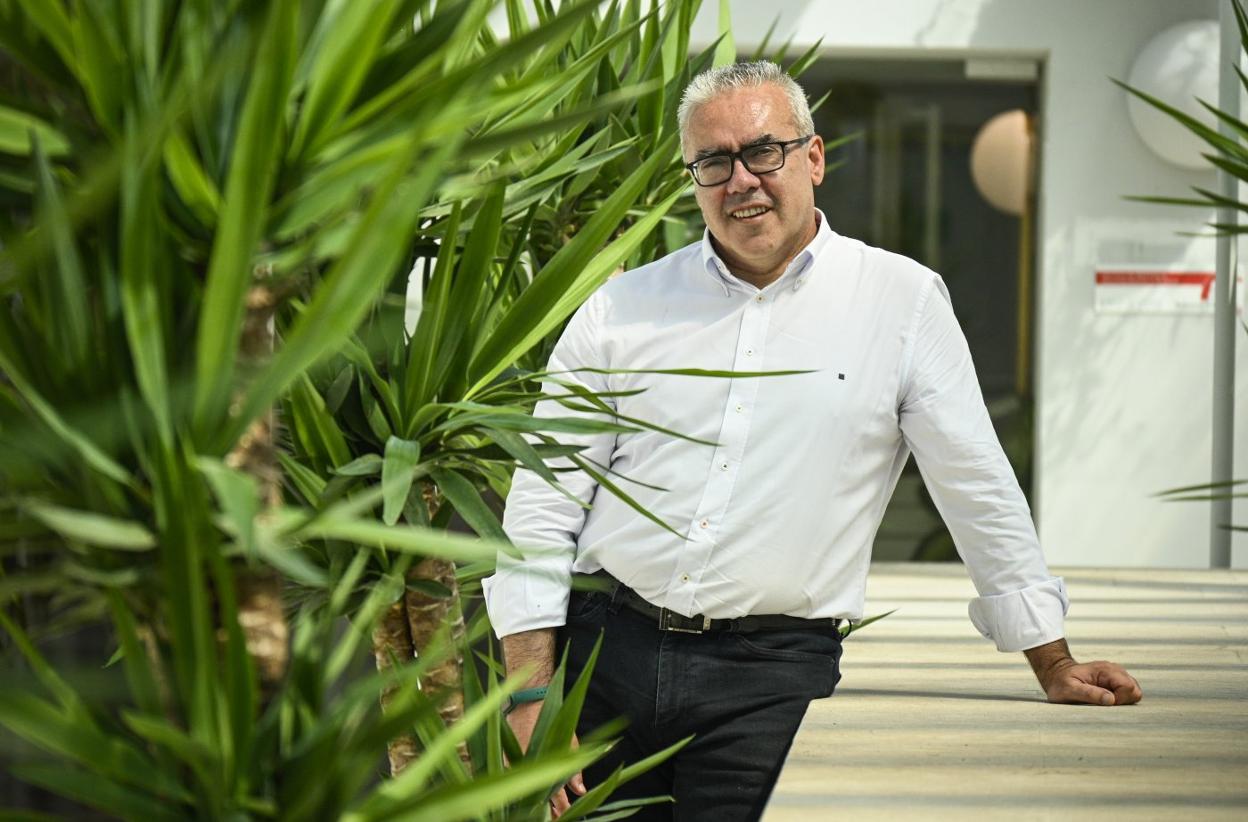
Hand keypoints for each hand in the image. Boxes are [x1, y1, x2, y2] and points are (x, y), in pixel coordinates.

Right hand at [505, 700, 586, 817]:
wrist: (527, 703)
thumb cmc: (551, 720)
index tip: (570, 815)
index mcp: (547, 767)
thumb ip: (574, 770)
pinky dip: (521, 790)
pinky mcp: (505, 761)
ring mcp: (515, 767)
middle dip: (549, 813)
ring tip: (544, 814)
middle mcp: (530, 771)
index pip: (556, 798)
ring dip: (534, 804)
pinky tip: (525, 797)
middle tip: (557, 819)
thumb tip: (581, 791)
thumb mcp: (569, 743)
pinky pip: (513, 781)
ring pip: (524, 794)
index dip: (563, 809)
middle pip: (539, 802)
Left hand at [1039, 658, 1142, 705]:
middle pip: (1135, 691)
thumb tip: (1111, 700)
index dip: (1119, 700)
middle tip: (1102, 703)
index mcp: (1106, 670)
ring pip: (1133, 693)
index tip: (1103, 703)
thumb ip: (1089, 694)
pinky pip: (1127, 695)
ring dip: (1121, 702)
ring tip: (1101, 701)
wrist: (1057, 675)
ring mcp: (1117, 676)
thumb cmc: (1061, 683)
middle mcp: (1115, 670)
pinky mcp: (1116, 682)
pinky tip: (1104, 700)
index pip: (1129, 688)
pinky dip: (1119, 701)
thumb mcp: (1069, 689)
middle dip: (1122, 702)